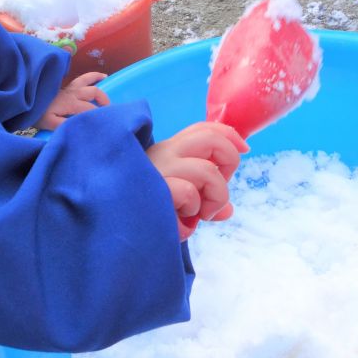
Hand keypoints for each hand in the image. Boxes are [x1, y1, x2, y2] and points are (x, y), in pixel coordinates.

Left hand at [35, 72, 109, 129]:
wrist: (27, 103)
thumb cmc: (39, 115)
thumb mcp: (50, 124)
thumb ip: (64, 125)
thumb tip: (80, 125)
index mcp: (71, 103)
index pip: (90, 109)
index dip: (98, 115)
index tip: (105, 123)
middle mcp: (73, 93)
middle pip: (94, 92)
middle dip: (104, 100)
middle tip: (109, 110)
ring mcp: (70, 87)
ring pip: (88, 79)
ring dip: (98, 79)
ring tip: (107, 79)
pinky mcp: (67, 86)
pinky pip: (83, 78)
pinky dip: (92, 76)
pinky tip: (99, 76)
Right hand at [146, 122, 247, 240]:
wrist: (113, 229)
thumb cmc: (144, 212)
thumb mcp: (177, 202)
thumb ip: (203, 200)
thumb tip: (227, 211)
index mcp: (167, 151)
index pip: (203, 128)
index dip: (230, 135)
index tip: (244, 149)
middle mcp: (163, 154)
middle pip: (210, 138)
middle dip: (228, 162)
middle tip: (216, 190)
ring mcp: (157, 171)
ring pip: (207, 171)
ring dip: (214, 197)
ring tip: (199, 213)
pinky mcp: (154, 191)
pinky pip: (188, 193)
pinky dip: (193, 210)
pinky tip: (181, 221)